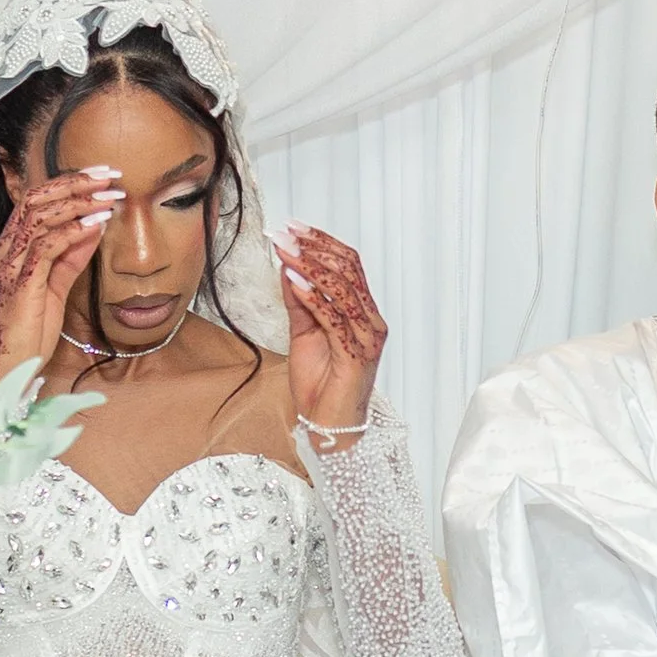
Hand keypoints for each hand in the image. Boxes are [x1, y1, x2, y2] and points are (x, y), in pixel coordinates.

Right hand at [0, 167, 121, 387]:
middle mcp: (4, 252)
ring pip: (40, 217)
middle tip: (109, 174)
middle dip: (74, 183)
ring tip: (109, 195)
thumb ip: (70, 258)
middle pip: (35, 200)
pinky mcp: (19, 284)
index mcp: (8, 250)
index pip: (34, 202)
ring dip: (79, 202)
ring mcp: (8, 266)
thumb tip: (94, 228)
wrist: (4, 372)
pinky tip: (96, 223)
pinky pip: (46, 246)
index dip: (66, 184)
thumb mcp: (54, 289)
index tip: (100, 176)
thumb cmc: (27, 335)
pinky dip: (72, 231)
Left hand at [270, 221, 386, 442]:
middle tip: (285, 233)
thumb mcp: (304, 334)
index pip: (349, 266)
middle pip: (348, 271)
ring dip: (310, 266)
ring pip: (342, 290)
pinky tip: (294, 281)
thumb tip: (287, 267)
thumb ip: (299, 302)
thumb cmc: (321, 386)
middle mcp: (371, 322)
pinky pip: (335, 319)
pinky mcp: (357, 356)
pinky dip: (313, 297)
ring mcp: (367, 339)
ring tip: (285, 250)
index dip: (322, 243)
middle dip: (314, 248)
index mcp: (364, 314)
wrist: (329, 428)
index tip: (293, 228)